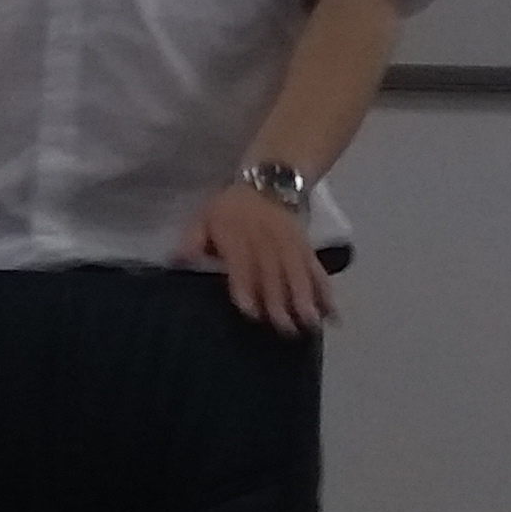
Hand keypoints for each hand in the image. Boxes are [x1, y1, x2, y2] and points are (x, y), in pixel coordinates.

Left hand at [178, 184, 332, 333]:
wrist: (269, 182)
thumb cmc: (231, 207)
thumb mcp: (205, 217)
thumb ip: (192, 241)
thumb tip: (177, 260)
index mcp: (238, 238)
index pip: (243, 265)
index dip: (247, 287)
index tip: (251, 311)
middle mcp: (267, 243)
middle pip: (275, 274)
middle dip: (280, 303)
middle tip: (285, 329)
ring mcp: (290, 247)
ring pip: (299, 274)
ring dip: (306, 299)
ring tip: (311, 324)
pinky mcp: (306, 249)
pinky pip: (317, 271)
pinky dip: (326, 292)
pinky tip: (333, 314)